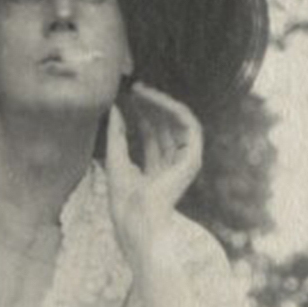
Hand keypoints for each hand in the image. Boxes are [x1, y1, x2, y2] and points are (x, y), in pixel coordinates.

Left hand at [105, 82, 202, 265]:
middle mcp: (172, 165)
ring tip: (141, 90)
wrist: (136, 218)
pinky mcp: (192, 159)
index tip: (127, 97)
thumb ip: (116, 134)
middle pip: (164, 126)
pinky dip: (173, 109)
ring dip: (160, 103)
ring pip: (176, 121)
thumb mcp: (115, 159)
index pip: (152, 134)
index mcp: (156, 169)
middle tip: (133, 87)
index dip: (141, 114)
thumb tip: (116, 108)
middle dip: (150, 105)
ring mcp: (184, 162)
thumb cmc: (123, 200)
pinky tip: (155, 99)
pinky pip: (188, 125)